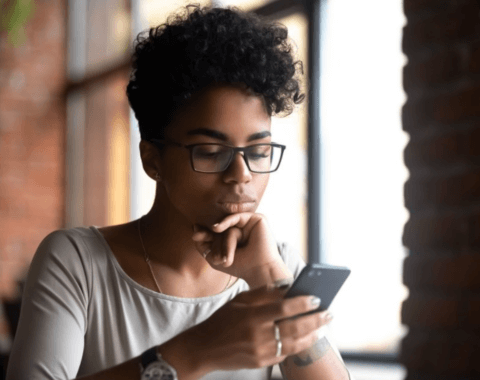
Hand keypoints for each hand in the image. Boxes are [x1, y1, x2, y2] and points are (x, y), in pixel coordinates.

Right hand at [183, 284, 332, 373]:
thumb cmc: (223, 320)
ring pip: (294, 343)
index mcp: (252, 316)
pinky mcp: (261, 363)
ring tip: (323, 327)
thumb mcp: (240, 301)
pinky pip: (284, 353)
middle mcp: (257, 335)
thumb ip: (263, 294)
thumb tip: (287, 287)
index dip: (303, 303)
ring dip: (312, 335)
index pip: (284, 308)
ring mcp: (260, 351)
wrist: (205, 348)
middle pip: (294, 327)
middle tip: (329, 313)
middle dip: (316, 320)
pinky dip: (297, 345)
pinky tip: (306, 338)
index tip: (317, 298)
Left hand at [192, 213, 282, 279]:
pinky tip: (216, 228)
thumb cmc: (240, 267)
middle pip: (221, 227)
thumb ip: (203, 245)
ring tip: (224, 257)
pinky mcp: (257, 219)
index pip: (217, 232)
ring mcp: (250, 224)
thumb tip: (194, 228)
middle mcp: (243, 229)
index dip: (204, 233)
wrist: (259, 270)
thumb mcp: (215, 257)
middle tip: (196, 236)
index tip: (194, 236)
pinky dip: (225, 222)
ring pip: (229, 225)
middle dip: (209, 235)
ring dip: (222, 240)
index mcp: (235, 238)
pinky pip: (237, 217)